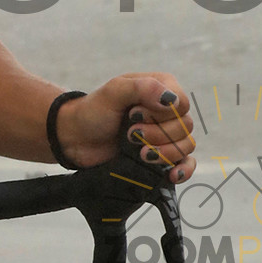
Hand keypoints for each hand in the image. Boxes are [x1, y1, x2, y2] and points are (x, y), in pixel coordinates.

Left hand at [56, 75, 196, 182]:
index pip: (181, 103)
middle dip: (157, 134)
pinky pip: (186, 164)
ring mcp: (166, 135)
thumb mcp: (114, 91)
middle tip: (130, 135)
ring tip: (140, 153)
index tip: (133, 115)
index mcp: (161, 88)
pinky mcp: (162, 156)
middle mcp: (168, 111)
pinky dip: (183, 170)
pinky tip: (172, 174)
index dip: (160, 113)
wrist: (76, 138)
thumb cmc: (94, 111)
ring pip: (186, 145)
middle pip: (185, 126)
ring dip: (164, 152)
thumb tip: (171, 100)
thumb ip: (142, 88)